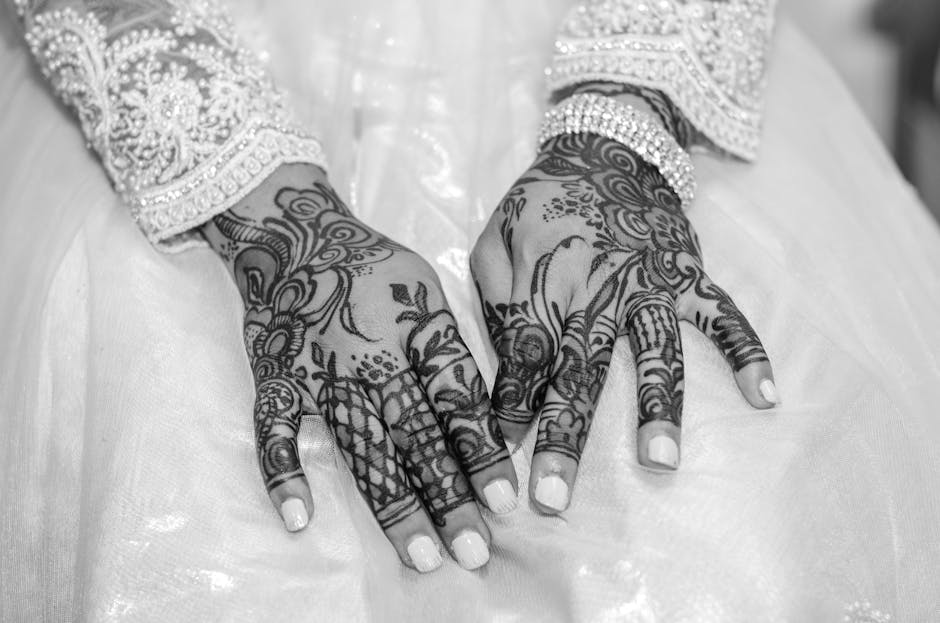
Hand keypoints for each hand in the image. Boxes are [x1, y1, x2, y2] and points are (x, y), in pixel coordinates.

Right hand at [202, 163, 516, 571]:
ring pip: (361, 448)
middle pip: (416, 437)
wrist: (294, 235)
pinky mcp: (277, 380)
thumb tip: (484, 414)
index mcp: (416, 331)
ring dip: (392, 504)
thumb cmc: (371, 267)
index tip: (503, 501)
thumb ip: (449, 348)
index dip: (481, 452)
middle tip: (474, 550)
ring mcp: (320, 372)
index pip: (457, 401)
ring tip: (422, 553)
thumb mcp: (426, 287)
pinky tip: (298, 517)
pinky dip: (282, 472)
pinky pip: (275, 430)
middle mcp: (372, 357)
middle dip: (448, 497)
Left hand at [470, 134, 775, 513]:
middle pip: (580, 375)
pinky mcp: (688, 275)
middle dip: (564, 438)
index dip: (507, 411)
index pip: (522, 361)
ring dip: (658, 409)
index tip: (496, 463)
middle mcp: (599, 293)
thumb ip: (495, 301)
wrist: (603, 146)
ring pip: (656, 354)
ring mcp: (650, 285)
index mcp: (544, 287)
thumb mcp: (495, 239)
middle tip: (554, 497)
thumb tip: (496, 371)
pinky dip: (748, 352)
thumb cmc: (539, 203)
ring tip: (660, 463)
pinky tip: (765, 398)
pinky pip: (725, 315)